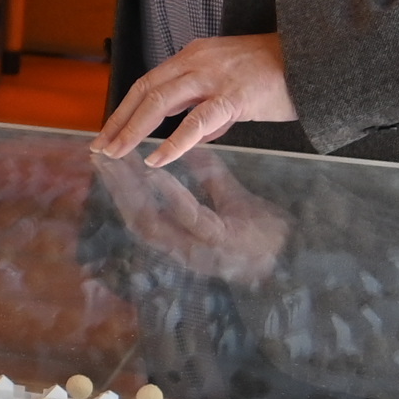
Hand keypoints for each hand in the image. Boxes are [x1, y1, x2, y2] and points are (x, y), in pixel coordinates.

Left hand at [94, 33, 294, 163]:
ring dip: (133, 129)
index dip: (125, 108)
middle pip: (145, 89)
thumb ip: (209, 106)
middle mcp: (197, 61)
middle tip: (101, 146)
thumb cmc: (278, 72)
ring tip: (118, 152)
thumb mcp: (232, 83)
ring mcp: (213, 76)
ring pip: (160, 101)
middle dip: (119, 120)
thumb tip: (194, 134)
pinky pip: (196, 121)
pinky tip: (157, 158)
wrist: (314, 56)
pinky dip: (173, 142)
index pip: (149, 82)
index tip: (108, 130)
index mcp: (194, 56)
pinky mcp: (233, 96)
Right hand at [95, 149, 291, 283]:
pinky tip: (156, 173)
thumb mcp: (231, 197)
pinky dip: (170, 195)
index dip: (119, 187)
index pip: (140, 212)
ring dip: (133, 191)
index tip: (105, 158)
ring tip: (120, 160)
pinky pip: (190, 219)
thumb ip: (208, 174)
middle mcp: (184, 250)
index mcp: (183, 239)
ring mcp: (201, 251)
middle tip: (99, 155)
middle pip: (137, 218)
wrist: (299, 253)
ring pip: (153, 223)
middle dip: (115, 187)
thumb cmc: (264, 230)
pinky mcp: (222, 244)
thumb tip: (188, 145)